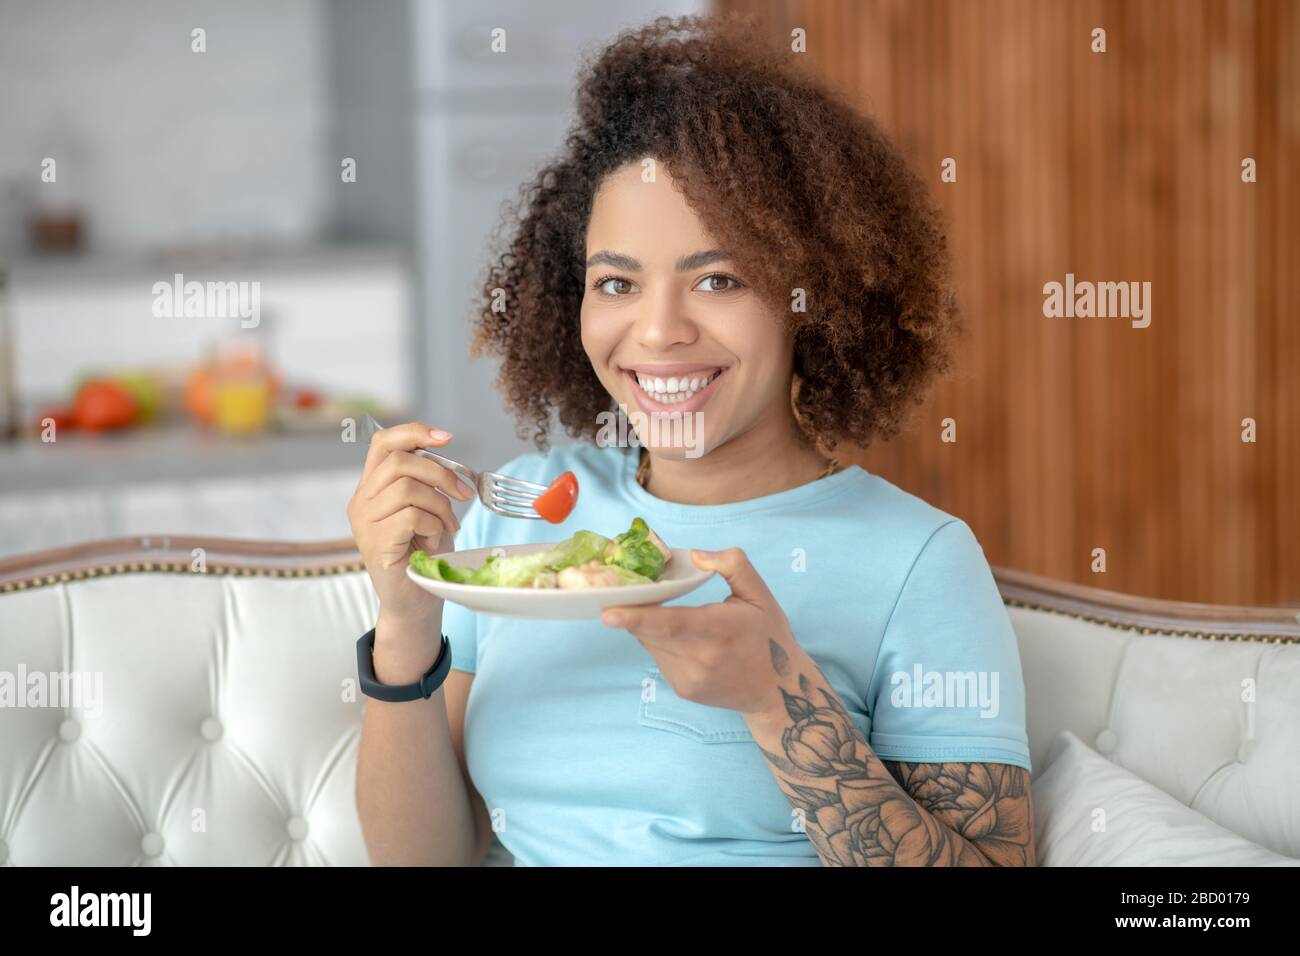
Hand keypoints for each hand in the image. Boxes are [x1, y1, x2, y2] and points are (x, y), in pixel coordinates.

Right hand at [346, 422, 476, 625]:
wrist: (416, 599)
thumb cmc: (423, 551)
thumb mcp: (427, 506)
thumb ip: (426, 480)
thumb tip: (444, 450)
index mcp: (372, 487)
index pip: (383, 443)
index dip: (414, 432)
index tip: (446, 437)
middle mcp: (361, 501)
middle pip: (400, 461)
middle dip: (441, 473)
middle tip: (463, 494)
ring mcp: (365, 523)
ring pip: (408, 488)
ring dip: (440, 506)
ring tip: (447, 526)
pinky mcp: (376, 544)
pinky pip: (412, 516)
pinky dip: (434, 526)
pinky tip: (435, 541)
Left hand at [600, 548, 793, 716]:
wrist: (777, 689)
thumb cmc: (768, 635)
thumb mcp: (760, 593)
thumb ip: (732, 565)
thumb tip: (695, 555)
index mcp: (722, 630)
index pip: (672, 624)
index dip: (638, 618)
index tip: (608, 613)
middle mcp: (703, 658)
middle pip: (652, 631)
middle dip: (635, 611)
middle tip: (623, 591)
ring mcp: (690, 678)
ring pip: (651, 644)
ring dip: (650, 626)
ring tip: (669, 615)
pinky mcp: (683, 689)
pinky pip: (659, 657)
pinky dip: (661, 642)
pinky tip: (683, 639)